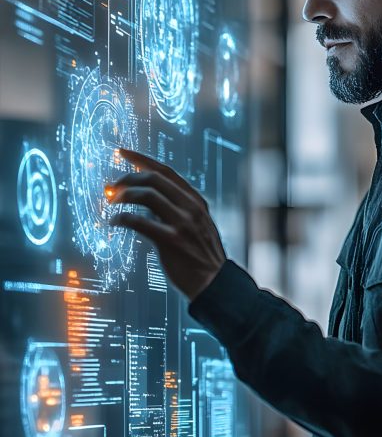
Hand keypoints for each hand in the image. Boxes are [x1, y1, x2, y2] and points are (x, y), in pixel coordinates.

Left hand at [106, 148, 225, 300]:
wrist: (216, 284)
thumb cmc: (202, 258)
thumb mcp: (197, 226)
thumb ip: (177, 211)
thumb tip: (147, 202)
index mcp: (196, 201)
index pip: (166, 171)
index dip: (141, 159)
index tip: (121, 153)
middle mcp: (191, 207)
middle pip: (154, 178)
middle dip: (128, 178)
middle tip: (111, 187)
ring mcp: (182, 223)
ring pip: (146, 195)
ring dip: (124, 196)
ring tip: (111, 203)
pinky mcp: (171, 241)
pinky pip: (139, 222)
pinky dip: (122, 218)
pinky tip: (115, 222)